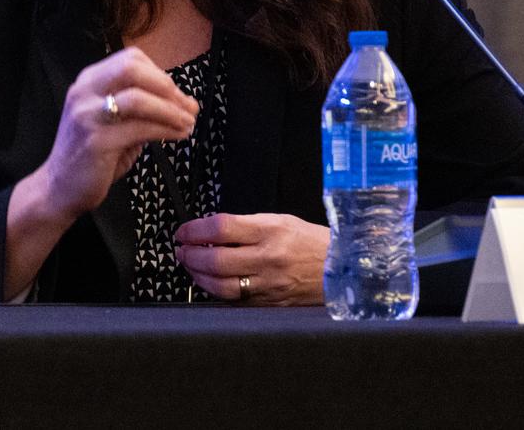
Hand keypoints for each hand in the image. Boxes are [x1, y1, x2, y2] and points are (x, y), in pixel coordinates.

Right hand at [41, 46, 198, 221]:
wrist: (58, 188)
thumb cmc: (92, 155)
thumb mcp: (116, 123)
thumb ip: (142, 108)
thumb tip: (184, 103)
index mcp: (90, 81)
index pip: (131, 59)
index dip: (160, 74)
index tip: (178, 94)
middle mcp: (85, 91)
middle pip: (132, 68)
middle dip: (166, 86)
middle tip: (187, 106)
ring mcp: (88, 114)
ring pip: (138, 98)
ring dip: (171, 110)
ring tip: (188, 123)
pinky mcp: (96, 140)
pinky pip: (140, 128)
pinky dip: (166, 130)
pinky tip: (178, 135)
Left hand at [174, 213, 329, 305]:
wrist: (342, 269)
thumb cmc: (312, 242)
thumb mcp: (282, 221)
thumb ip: (247, 225)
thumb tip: (212, 230)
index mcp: (271, 230)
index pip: (222, 227)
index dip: (195, 229)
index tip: (184, 231)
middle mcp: (268, 258)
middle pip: (216, 259)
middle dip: (190, 254)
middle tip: (182, 249)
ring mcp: (268, 284)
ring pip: (220, 285)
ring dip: (198, 275)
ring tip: (191, 266)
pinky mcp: (268, 303)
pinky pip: (233, 300)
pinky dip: (216, 291)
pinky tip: (210, 283)